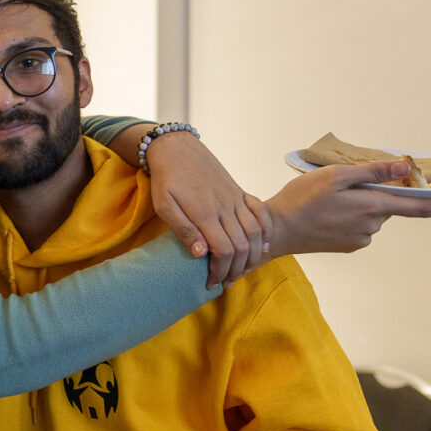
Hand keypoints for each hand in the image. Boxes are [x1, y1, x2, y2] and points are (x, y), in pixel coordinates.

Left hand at [145, 132, 269, 286]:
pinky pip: (261, 212)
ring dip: (252, 256)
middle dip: (236, 269)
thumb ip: (183, 229)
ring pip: (256, 232)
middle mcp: (225, 206)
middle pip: (243, 246)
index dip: (220, 271)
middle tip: (224, 281)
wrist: (177, 148)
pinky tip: (262, 246)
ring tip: (240, 270)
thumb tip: (201, 254)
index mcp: (204, 212)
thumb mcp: (164, 205)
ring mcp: (235, 198)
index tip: (211, 283)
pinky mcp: (239, 191)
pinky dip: (266, 231)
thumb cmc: (166, 179)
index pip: (223, 251)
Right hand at [266, 160, 430, 256]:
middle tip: (341, 187)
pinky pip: (359, 226)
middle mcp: (372, 226)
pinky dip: (348, 217)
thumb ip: (372, 172)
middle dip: (375, 193)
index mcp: (372, 206)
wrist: (275, 230)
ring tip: (326, 202)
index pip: (421, 206)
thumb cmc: (301, 199)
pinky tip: (326, 214)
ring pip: (372, 215)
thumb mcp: (335, 175)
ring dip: (358, 205)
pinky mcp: (349, 245)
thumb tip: (405, 168)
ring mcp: (360, 238)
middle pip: (388, 205)